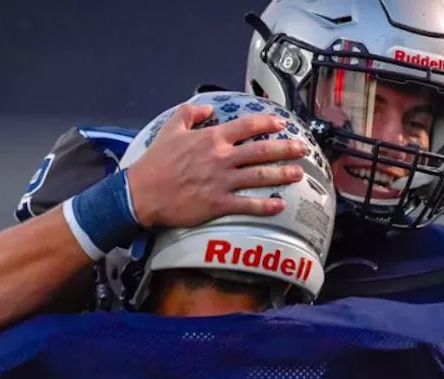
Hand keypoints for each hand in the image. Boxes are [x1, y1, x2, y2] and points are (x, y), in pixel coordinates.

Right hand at [127, 103, 307, 227]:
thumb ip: (189, 114)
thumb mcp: (169, 129)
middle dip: (285, 148)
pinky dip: (265, 205)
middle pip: (261, 151)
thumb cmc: (155, 163)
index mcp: (211, 139)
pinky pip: (247, 204)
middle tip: (302, 149)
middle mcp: (221, 158)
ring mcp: (221, 182)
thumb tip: (206, 108)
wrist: (142, 193)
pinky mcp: (218, 204)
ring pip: (260, 176)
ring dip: (282, 174)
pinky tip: (279, 205)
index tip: (281, 123)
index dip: (268, 123)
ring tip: (298, 173)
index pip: (247, 126)